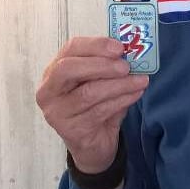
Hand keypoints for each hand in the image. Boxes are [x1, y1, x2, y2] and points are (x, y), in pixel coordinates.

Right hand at [36, 37, 148, 173]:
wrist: (94, 143)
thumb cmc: (96, 104)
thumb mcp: (101, 80)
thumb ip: (111, 64)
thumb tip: (133, 51)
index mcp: (55, 70)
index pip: (70, 49)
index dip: (96, 45)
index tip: (120, 47)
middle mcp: (48, 90)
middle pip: (69, 69)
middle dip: (102, 65)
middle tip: (127, 66)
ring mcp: (56, 112)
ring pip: (88, 93)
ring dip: (120, 85)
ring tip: (141, 81)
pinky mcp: (71, 130)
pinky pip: (99, 111)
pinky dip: (122, 100)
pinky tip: (136, 94)